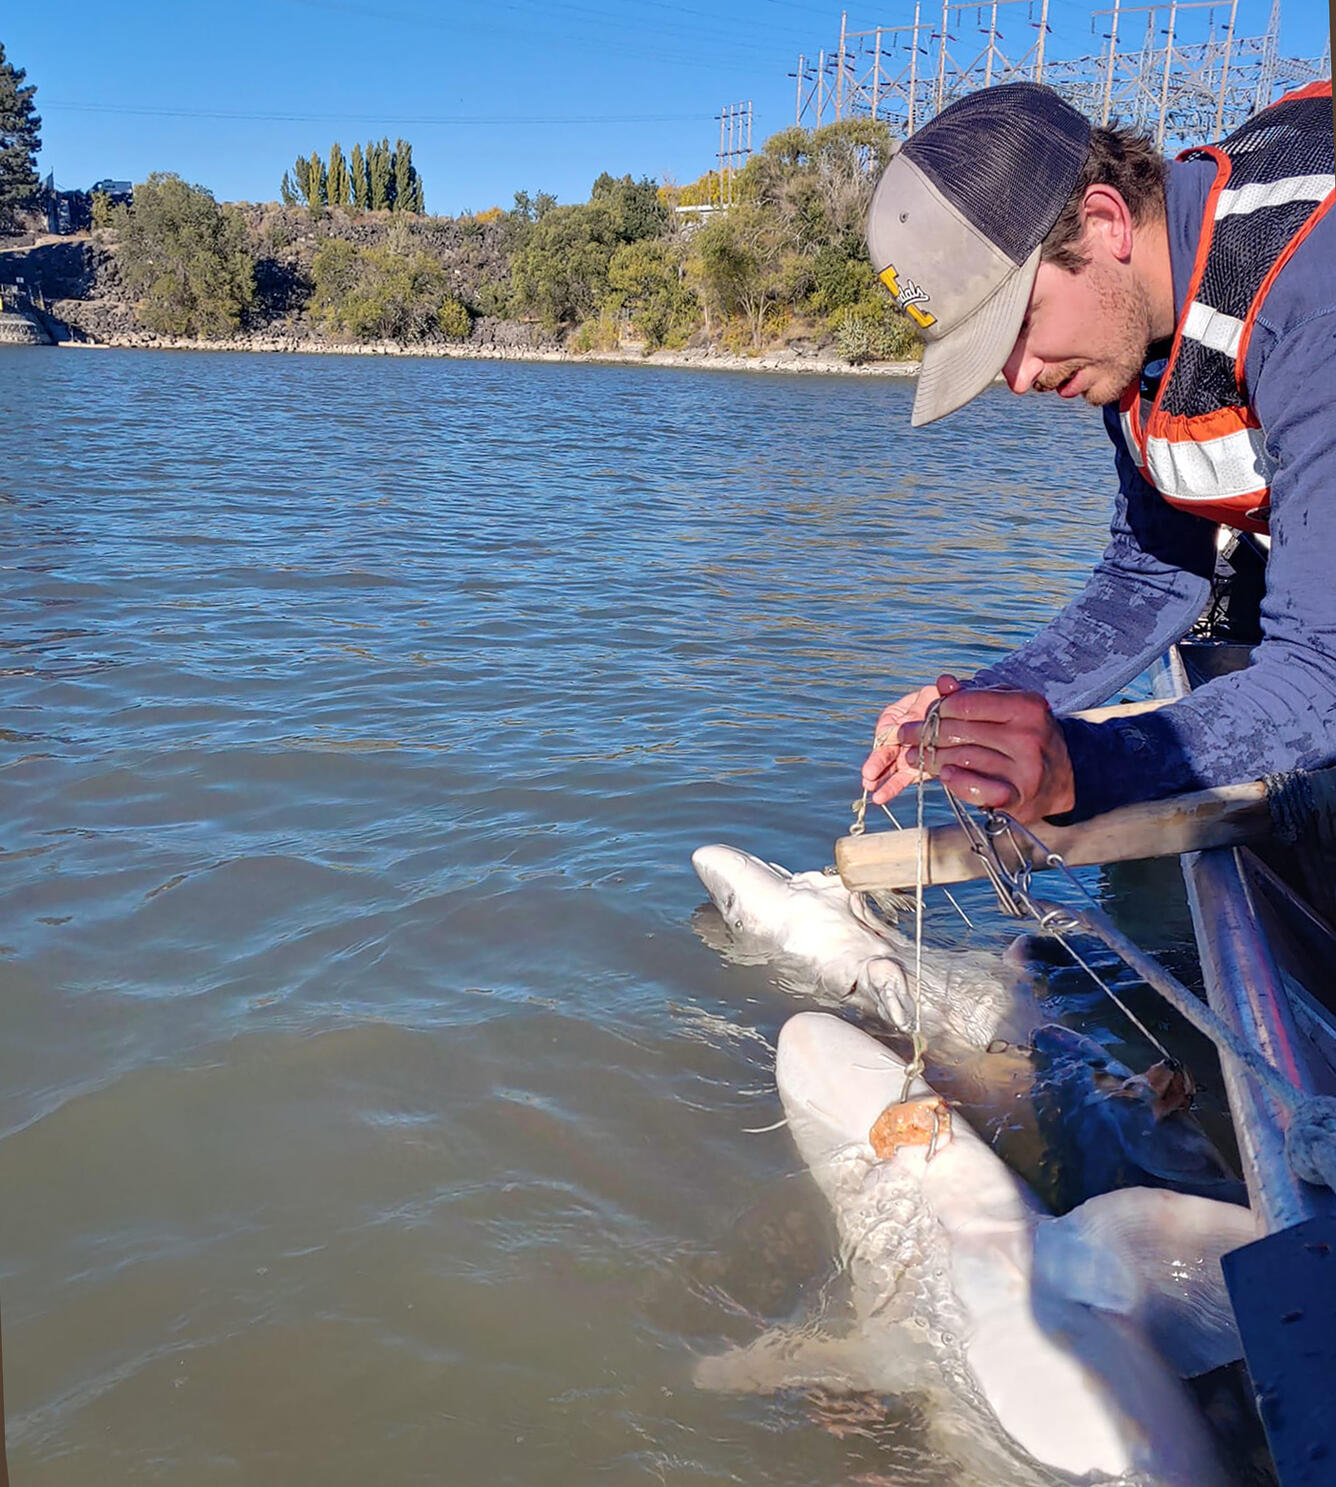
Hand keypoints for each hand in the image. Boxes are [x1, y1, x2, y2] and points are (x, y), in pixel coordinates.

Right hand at [861, 675, 961, 804]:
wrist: (963, 722)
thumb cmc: (951, 704)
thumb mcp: (949, 694)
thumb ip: (947, 689)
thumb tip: (947, 681)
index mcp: (903, 713)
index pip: (891, 722)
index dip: (888, 730)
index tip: (888, 735)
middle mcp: (902, 734)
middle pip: (887, 746)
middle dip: (878, 760)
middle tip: (869, 773)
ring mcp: (908, 752)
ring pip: (891, 765)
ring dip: (881, 778)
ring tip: (871, 789)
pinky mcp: (917, 769)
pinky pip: (902, 779)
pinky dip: (891, 788)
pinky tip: (880, 798)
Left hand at [897, 687, 1075, 822]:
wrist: (1063, 778)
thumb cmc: (1027, 736)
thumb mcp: (1009, 709)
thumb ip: (976, 696)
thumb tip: (943, 682)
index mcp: (1025, 707)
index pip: (966, 704)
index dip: (937, 710)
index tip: (921, 716)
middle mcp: (1027, 736)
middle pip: (959, 732)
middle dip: (925, 734)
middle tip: (905, 737)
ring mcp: (1024, 769)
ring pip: (961, 759)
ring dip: (930, 758)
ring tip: (913, 757)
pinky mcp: (1017, 797)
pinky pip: (975, 788)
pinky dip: (955, 782)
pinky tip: (943, 775)